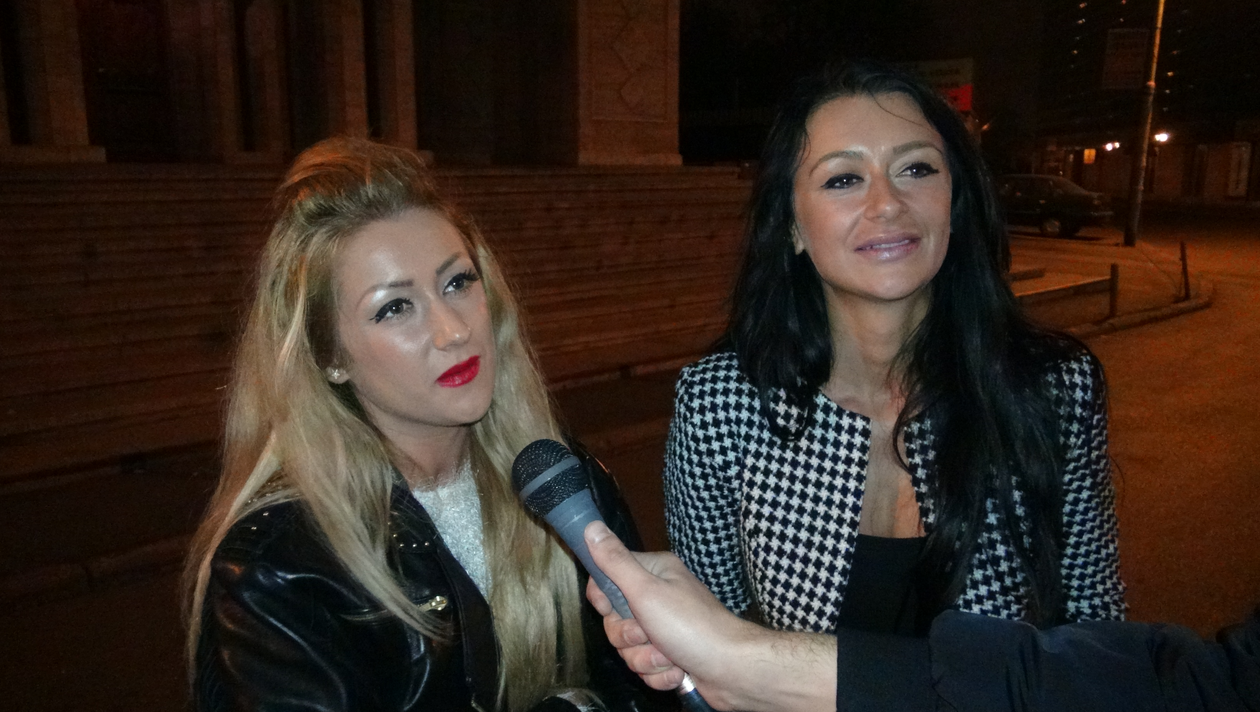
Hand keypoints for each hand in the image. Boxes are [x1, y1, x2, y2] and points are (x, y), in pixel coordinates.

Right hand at [583, 522, 837, 711]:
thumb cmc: (692, 626)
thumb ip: (615, 562)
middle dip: (629, 637)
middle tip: (649, 634)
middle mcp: (658, 598)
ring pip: (629, 648)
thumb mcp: (646, 590)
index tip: (614, 609)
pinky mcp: (670, 656)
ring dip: (645, 659)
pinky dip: (659, 674)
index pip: (606, 580)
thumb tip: (591, 527)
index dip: (604, 601)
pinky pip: (646, 667)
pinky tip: (678, 670)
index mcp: (653, 573)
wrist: (731, 670)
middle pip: (614, 621)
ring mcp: (665, 629)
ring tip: (669, 656)